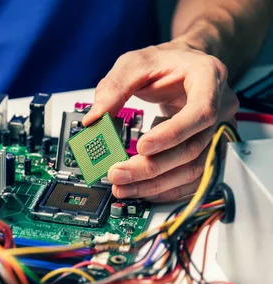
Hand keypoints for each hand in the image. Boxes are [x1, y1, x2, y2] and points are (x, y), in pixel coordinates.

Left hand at [83, 41, 238, 201]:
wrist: (184, 63)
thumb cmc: (165, 61)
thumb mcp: (134, 63)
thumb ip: (113, 88)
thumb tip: (93, 119)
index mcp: (209, 77)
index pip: (200, 112)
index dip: (172, 133)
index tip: (143, 146)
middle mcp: (221, 105)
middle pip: (193, 147)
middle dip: (152, 167)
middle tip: (118, 174)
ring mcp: (218, 130)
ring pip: (194, 168)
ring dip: (157, 183)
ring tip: (124, 187)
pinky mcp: (210, 148)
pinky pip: (194, 176)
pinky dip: (168, 188)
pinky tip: (144, 191)